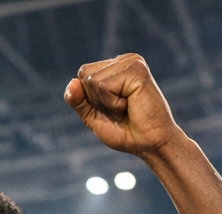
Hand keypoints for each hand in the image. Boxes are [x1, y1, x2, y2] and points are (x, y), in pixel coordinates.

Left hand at [63, 54, 184, 156]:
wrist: (150, 144)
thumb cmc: (126, 132)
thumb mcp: (93, 116)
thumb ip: (79, 101)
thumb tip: (71, 82)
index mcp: (116, 67)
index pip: (83, 74)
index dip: (90, 98)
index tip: (112, 108)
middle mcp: (124, 60)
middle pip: (85, 74)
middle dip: (97, 100)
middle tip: (120, 109)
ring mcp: (132, 62)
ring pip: (93, 80)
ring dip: (106, 103)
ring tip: (126, 107)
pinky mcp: (136, 70)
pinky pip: (104, 86)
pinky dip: (113, 103)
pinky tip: (130, 105)